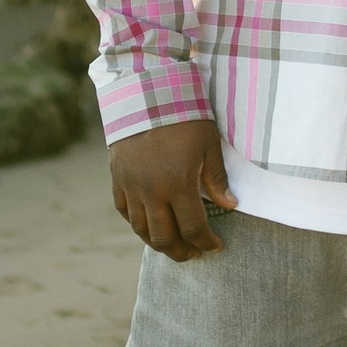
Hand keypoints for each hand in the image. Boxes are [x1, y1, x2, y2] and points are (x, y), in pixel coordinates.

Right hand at [109, 118, 234, 261]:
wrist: (144, 94)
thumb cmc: (183, 115)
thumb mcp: (208, 142)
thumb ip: (216, 177)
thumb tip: (229, 205)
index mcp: (178, 184)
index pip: (193, 228)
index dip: (206, 242)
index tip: (216, 246)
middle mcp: (152, 192)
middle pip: (165, 238)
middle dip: (183, 252)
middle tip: (195, 253)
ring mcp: (131, 187)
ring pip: (141, 230)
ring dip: (159, 244)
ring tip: (173, 245)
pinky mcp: (117, 179)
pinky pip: (124, 212)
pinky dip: (137, 224)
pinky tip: (149, 226)